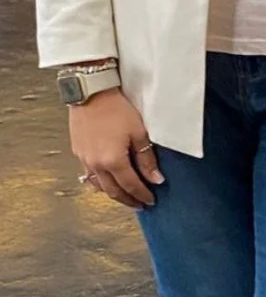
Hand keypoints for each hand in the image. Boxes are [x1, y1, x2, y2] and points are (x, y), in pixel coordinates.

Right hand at [69, 90, 164, 208]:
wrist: (91, 91)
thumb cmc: (116, 108)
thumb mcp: (138, 133)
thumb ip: (146, 160)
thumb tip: (156, 179)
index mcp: (113, 161)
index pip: (131, 186)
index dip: (142, 195)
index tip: (151, 200)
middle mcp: (96, 164)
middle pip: (114, 191)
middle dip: (128, 200)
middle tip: (140, 205)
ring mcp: (84, 159)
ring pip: (99, 186)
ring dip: (114, 193)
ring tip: (125, 196)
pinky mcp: (78, 152)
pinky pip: (89, 174)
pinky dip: (100, 183)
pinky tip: (106, 182)